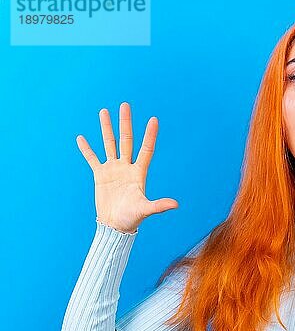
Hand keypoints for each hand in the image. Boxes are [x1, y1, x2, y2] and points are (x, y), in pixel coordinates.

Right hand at [76, 102, 177, 233]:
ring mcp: (113, 169)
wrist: (115, 225)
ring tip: (104, 111)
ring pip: (109, 144)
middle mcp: (126, 167)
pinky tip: (81, 137)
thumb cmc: (132, 218)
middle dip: (125, 123)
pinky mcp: (100, 175)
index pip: (146, 149)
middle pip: (126, 140)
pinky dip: (87, 149)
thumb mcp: (145, 209)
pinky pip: (92, 159)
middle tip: (125, 105)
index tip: (153, 119)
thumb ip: (159, 205)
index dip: (150, 135)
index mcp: (139, 172)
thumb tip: (176, 205)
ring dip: (106, 128)